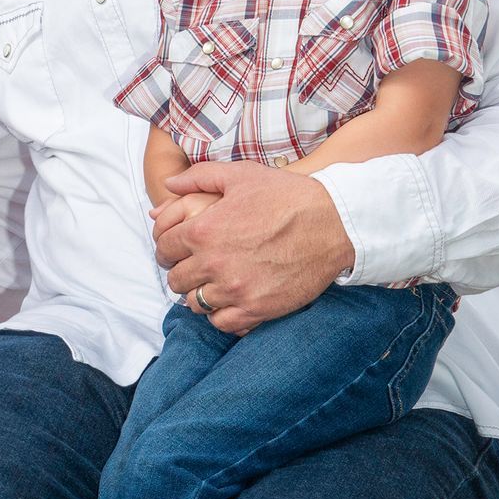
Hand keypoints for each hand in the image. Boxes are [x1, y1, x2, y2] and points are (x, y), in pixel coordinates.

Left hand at [154, 160, 354, 335]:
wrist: (333, 223)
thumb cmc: (286, 195)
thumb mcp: (241, 175)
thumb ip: (198, 177)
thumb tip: (169, 182)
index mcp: (203, 229)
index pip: (164, 248)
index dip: (167, 248)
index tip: (175, 250)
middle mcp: (213, 262)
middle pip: (175, 279)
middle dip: (181, 271)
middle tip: (193, 266)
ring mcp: (235, 289)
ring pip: (195, 303)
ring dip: (199, 293)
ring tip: (211, 283)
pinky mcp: (257, 309)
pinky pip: (221, 323)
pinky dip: (220, 314)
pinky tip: (229, 300)